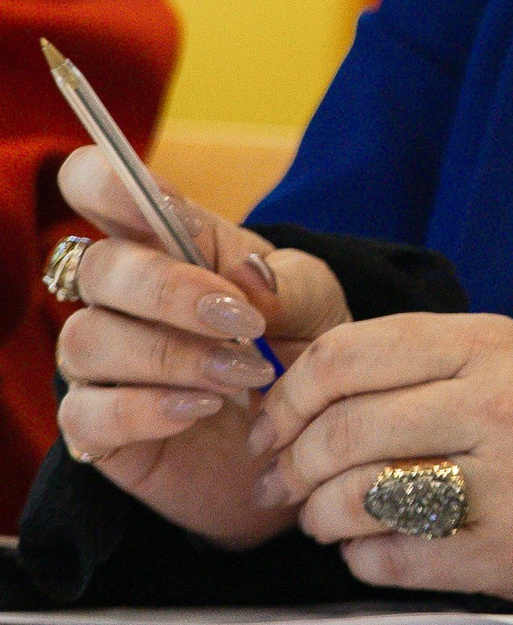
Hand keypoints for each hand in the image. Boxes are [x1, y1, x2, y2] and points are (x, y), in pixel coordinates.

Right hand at [52, 148, 349, 548]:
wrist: (304, 440)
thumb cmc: (300, 348)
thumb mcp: (315, 305)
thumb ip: (283, 283)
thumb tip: (245, 274)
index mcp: (163, 242)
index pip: (95, 186)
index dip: (108, 184)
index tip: (155, 206)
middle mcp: (118, 297)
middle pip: (97, 267)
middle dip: (168, 291)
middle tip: (241, 322)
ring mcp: (102, 363)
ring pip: (87, 341)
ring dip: (169, 356)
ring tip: (240, 377)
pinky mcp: (97, 428)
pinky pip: (85, 414)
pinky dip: (144, 410)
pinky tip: (201, 410)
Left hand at [245, 310, 512, 597]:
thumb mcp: (497, 352)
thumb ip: (406, 363)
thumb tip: (289, 399)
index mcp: (486, 343)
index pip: (347, 356)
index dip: (287, 395)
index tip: (269, 424)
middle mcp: (499, 405)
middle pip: (346, 431)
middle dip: (290, 465)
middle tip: (277, 483)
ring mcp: (511, 483)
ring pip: (364, 499)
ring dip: (320, 516)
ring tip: (321, 518)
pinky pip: (399, 559)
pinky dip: (362, 557)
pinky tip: (369, 547)